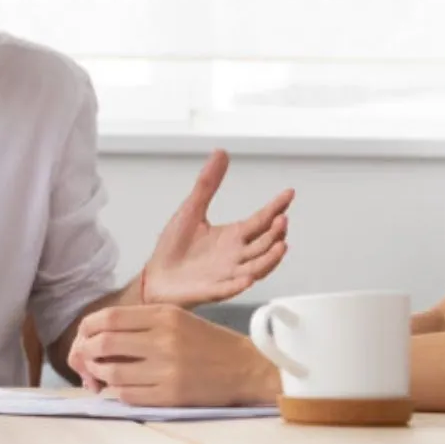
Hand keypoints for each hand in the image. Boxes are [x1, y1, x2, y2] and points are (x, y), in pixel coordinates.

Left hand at [67, 305, 278, 406]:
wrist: (245, 368)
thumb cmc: (206, 342)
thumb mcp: (176, 319)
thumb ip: (139, 324)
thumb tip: (94, 337)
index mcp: (164, 316)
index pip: (109, 318)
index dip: (87, 328)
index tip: (84, 336)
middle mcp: (164, 340)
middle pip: (104, 344)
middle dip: (86, 352)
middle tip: (85, 359)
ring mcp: (167, 370)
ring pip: (112, 373)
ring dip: (99, 375)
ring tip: (101, 375)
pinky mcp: (171, 396)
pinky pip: (128, 395)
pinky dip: (117, 392)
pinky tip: (121, 388)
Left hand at [139, 151, 291, 306]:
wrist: (156, 277)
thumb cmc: (174, 248)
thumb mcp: (191, 209)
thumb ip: (208, 184)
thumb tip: (221, 153)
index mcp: (233, 236)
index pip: (260, 220)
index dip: (276, 207)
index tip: (289, 193)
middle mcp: (236, 255)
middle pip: (264, 244)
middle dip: (276, 233)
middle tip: (282, 219)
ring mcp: (228, 274)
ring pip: (257, 267)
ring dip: (270, 258)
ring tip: (281, 245)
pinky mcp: (213, 290)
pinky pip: (230, 288)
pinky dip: (240, 283)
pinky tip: (248, 277)